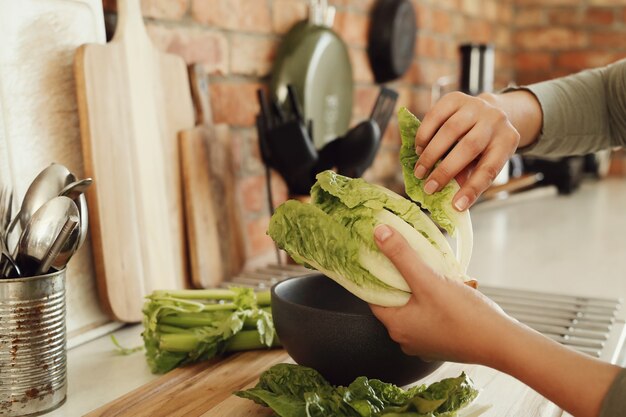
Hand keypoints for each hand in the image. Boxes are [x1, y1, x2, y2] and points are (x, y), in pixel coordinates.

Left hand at [369, 224, 514, 363]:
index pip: (373, 296)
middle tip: (406, 256)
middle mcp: (406, 338)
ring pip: (414, 306)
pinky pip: (429, 315)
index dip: (374, 274)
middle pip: (394, 300)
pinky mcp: (441, 341)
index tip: (378, 254)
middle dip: (401, 278)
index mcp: (396, 326)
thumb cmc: (463, 316)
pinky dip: (433, 299)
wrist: (502, 343)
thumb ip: (402, 256)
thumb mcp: (429, 280)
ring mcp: (424, 342)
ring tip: (429, 268)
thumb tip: (379, 233)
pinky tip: (447, 286)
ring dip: (420, 287)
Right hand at [413, 92, 520, 210]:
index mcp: (506, 141)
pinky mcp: (457, 98)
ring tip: (420, 170)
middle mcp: (495, 121)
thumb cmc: (486, 144)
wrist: (491, 111)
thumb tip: (452, 197)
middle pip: (469, 147)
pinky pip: (436, 115)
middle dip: (445, 170)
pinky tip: (419, 148)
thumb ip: (471, 175)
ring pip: (450, 130)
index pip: (490, 169)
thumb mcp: (486, 160)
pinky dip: (424, 133)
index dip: (473, 188)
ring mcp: (476, 106)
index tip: (457, 205)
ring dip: (431, 153)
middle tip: (429, 187)